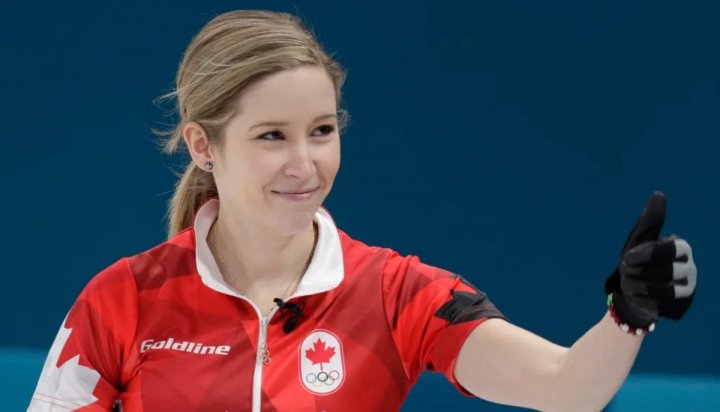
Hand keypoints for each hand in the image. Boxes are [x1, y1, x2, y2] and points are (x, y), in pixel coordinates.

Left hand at [604, 192, 697, 327]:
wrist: (630, 291)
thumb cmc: (636, 260)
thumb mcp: (639, 239)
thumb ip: (651, 220)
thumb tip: (659, 194)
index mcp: (682, 249)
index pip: (670, 250)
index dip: (645, 255)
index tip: (626, 258)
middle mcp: (691, 269)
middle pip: (667, 272)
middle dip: (639, 273)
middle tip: (625, 271)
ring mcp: (688, 291)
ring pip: (665, 292)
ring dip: (638, 287)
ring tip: (628, 283)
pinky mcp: (680, 309)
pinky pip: (661, 308)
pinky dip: (641, 302)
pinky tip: (635, 297)